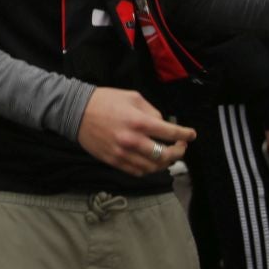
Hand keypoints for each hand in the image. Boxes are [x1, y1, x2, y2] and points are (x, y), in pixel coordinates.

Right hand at [76, 87, 195, 176]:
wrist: (76, 111)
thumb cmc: (105, 101)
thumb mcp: (133, 97)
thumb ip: (152, 111)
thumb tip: (163, 125)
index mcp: (139, 122)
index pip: (170, 133)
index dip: (185, 135)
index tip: (191, 135)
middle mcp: (133, 140)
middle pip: (165, 155)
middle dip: (178, 151)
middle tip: (180, 146)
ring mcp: (123, 153)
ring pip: (153, 167)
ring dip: (165, 162)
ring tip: (167, 155)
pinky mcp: (114, 161)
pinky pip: (138, 171)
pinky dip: (149, 169)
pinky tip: (151, 161)